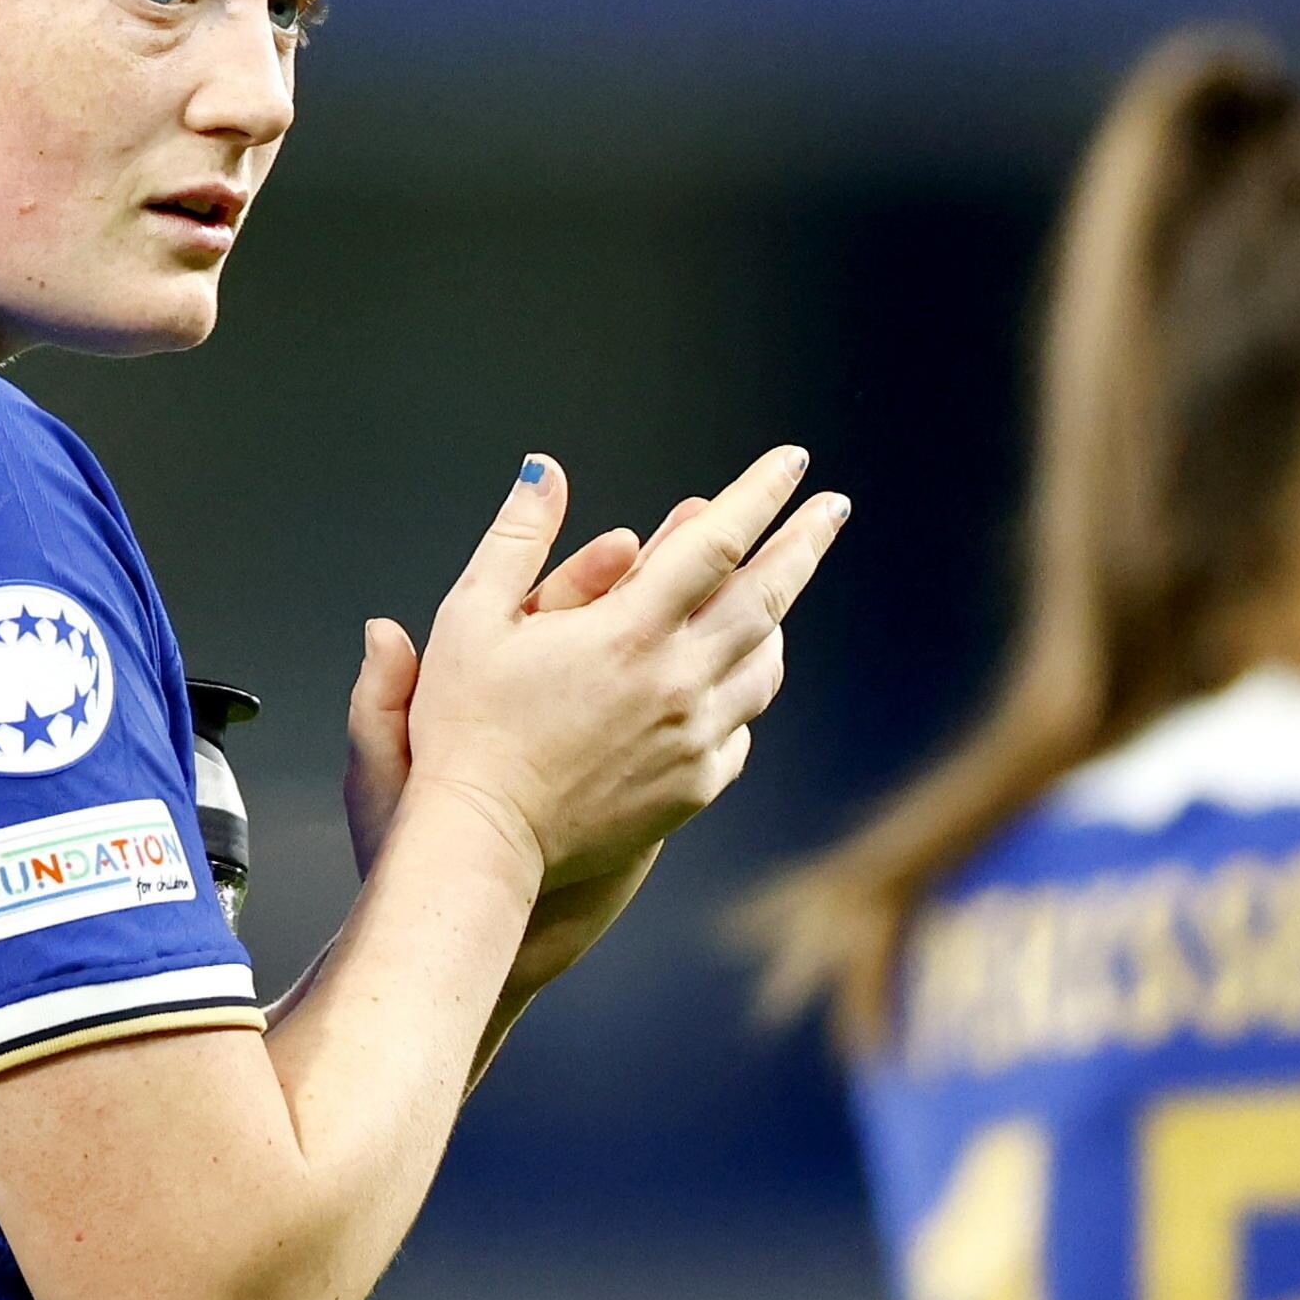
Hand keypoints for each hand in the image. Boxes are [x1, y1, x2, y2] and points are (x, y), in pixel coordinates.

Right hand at [376, 447, 847, 902]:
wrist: (483, 839)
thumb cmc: (464, 724)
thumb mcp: (470, 616)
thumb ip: (516, 536)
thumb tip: (544, 468)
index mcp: (629, 631)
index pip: (717, 541)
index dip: (759, 493)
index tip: (793, 460)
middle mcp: (677, 681)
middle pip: (767, 597)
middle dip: (806, 542)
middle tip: (835, 507)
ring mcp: (694, 737)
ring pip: (763, 663)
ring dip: (775, 618)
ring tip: (776, 592)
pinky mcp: (695, 785)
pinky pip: (739, 726)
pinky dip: (739, 690)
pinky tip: (728, 678)